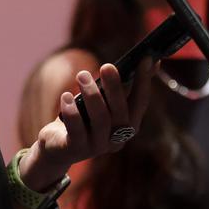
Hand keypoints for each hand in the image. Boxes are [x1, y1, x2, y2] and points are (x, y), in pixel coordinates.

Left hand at [25, 61, 153, 182]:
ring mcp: (97, 147)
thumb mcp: (105, 100)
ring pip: (100, 120)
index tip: (145, 58)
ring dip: (92, 95)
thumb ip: (125, 85)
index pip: (140, 103)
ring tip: (82, 75)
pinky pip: (77, 131)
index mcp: (128, 126)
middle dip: (115, 87)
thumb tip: (152, 61)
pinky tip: (66, 96)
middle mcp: (117, 139)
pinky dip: (72, 112)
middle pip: (120, 113)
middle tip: (107, 66)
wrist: (57, 146)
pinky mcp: (76, 150)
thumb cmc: (85, 117)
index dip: (144, 82)